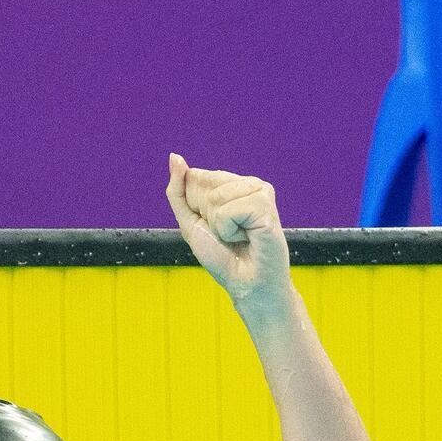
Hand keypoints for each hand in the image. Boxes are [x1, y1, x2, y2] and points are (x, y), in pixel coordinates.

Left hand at [165, 153, 290, 309]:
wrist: (246, 283)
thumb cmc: (221, 255)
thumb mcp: (190, 221)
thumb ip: (178, 190)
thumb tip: (174, 156)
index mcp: (233, 183)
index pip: (197, 177)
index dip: (197, 207)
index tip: (214, 226)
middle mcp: (250, 183)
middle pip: (206, 185)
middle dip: (208, 215)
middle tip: (228, 234)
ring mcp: (261, 192)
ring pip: (218, 197)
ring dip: (220, 225)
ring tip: (238, 236)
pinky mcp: (267, 205)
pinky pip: (229, 210)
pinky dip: (229, 230)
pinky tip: (247, 238)